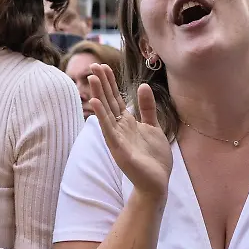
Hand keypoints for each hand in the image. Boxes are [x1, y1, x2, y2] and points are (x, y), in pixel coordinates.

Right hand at [89, 63, 172, 197]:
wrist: (156, 183)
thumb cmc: (154, 158)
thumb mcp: (153, 127)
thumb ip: (147, 108)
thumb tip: (142, 86)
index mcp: (127, 123)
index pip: (115, 98)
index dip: (109, 82)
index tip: (102, 65)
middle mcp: (119, 128)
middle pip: (108, 101)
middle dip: (101, 84)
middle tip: (93, 65)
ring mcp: (117, 139)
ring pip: (106, 113)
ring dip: (98, 95)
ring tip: (92, 79)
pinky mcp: (119, 149)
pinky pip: (109, 130)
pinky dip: (102, 117)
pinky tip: (96, 104)